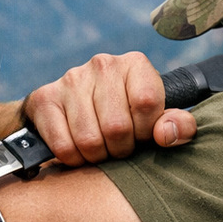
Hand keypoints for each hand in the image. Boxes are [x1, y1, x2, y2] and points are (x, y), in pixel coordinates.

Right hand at [22, 51, 196, 165]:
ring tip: (100, 148)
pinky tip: (78, 148)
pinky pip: (63, 146)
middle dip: (120, 149)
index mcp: (135, 63)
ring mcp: (71, 79)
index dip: (146, 131)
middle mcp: (102, 64)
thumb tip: (165, 135)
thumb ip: (177, 125)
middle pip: (117, 127)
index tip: (141, 135)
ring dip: (96, 156)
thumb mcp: (156, 118)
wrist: (72, 110)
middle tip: (118, 147)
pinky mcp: (45, 98)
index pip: (147, 103)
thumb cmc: (125, 116)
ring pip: (89, 140)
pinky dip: (73, 158)